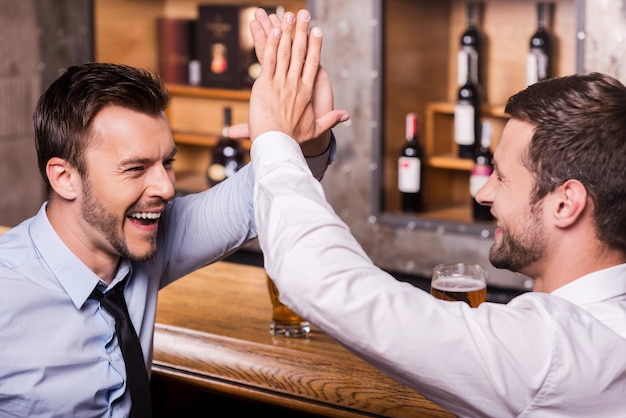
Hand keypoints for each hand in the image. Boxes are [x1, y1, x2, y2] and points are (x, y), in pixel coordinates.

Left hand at [246, 9, 347, 151]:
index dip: (315, 46)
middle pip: (300, 52)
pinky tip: (273, 31)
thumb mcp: (315, 130)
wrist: (277, 144)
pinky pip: (268, 60)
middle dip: (302, 31)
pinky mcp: (264, 85)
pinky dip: (271, 45)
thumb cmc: (293, 139)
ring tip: (289, 16)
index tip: (317, 32)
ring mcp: (280, 83)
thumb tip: (346, 116)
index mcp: (306, 92)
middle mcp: (295, 84)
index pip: (313, 64)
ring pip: (284, 52)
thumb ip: (330, 120)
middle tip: (304, 14)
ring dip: (287, 32)